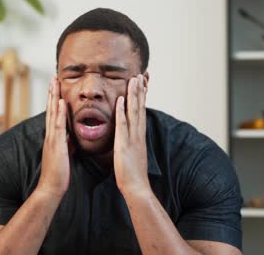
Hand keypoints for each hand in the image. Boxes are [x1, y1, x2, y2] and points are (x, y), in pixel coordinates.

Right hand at [36, 77, 69, 198]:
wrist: (51, 188)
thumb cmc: (58, 174)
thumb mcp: (64, 155)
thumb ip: (66, 144)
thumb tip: (70, 137)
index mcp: (53, 138)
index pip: (54, 115)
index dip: (54, 100)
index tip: (56, 87)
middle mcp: (50, 135)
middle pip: (51, 110)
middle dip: (52, 93)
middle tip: (54, 78)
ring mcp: (52, 139)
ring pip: (53, 114)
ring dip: (54, 97)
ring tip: (55, 82)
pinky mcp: (56, 144)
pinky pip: (59, 125)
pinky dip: (60, 112)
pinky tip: (62, 101)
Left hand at [114, 75, 149, 195]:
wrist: (136, 188)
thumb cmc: (132, 173)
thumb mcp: (132, 154)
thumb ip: (131, 143)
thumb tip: (129, 137)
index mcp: (139, 136)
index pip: (141, 112)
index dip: (142, 97)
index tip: (142, 84)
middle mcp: (138, 134)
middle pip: (140, 108)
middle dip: (140, 91)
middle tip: (140, 75)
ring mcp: (132, 138)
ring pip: (134, 112)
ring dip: (134, 95)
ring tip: (133, 80)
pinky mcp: (124, 144)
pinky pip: (123, 125)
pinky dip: (122, 112)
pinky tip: (120, 100)